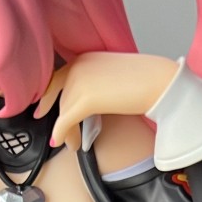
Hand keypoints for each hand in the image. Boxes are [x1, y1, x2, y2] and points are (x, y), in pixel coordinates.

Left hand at [35, 53, 177, 150]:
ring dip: (66, 131)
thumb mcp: (113, 75)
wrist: (160, 82)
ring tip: (72, 144)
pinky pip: (66, 121)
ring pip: (64, 111)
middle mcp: (78, 66)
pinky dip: (63, 134)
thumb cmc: (147, 79)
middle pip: (61, 97)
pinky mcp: (85, 99)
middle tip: (61, 136)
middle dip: (58, 118)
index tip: (42, 109)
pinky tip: (66, 144)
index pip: (59, 79)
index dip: (49, 97)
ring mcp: (80, 81)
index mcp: (85, 58)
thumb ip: (96, 83)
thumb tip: (90, 102)